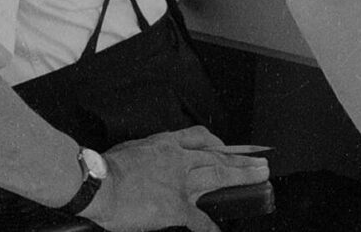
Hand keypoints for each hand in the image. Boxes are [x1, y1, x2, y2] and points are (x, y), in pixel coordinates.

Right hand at [83, 128, 268, 229]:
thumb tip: (161, 164)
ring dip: (241, 177)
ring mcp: (180, 183)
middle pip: (217, 157)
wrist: (99, 183)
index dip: (220, 143)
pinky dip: (212, 226)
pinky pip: (200, 218)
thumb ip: (154, 154)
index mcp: (166, 143)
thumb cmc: (108, 167)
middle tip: (262, 163)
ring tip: (259, 176)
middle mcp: (178, 160)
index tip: (233, 147)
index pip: (200, 138)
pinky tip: (222, 230)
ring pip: (218, 177)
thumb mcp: (134, 148)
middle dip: (241, 160)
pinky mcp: (175, 207)